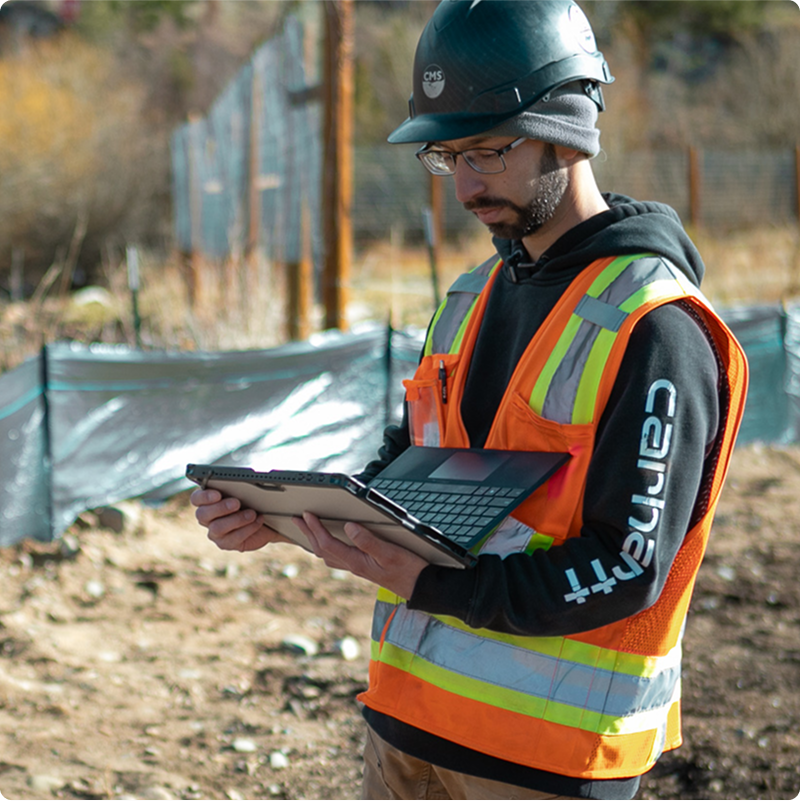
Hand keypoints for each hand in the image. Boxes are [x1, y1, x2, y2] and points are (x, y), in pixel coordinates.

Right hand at [190, 488, 291, 551]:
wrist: (266, 521)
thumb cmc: (252, 502)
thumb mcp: (247, 491)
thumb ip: (240, 485)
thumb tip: (246, 478)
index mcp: (207, 501)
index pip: (196, 498)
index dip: (204, 497)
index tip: (217, 494)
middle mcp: (207, 518)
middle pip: (203, 514)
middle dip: (220, 508)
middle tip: (236, 503)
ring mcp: (215, 532)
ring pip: (217, 528)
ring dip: (236, 519)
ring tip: (252, 513)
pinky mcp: (226, 543)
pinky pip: (233, 538)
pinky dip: (248, 528)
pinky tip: (258, 521)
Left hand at [292, 512, 427, 598]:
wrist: (420, 587)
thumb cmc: (408, 570)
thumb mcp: (390, 552)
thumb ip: (368, 541)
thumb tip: (349, 527)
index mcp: (357, 561)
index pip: (328, 543)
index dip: (315, 528)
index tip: (307, 515)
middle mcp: (354, 565)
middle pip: (323, 549)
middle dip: (308, 533)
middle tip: (297, 519)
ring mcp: (358, 567)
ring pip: (328, 554)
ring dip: (315, 541)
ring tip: (307, 530)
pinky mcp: (364, 567)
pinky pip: (338, 558)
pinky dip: (327, 548)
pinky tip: (329, 545)